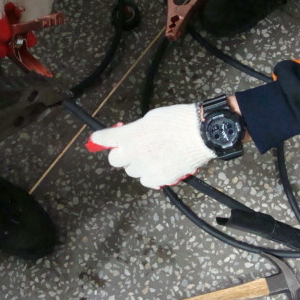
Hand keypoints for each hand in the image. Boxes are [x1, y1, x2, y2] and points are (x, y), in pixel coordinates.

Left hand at [86, 104, 215, 188]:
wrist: (202, 133)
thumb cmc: (179, 120)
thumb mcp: (151, 118)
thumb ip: (134, 129)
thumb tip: (127, 136)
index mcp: (131, 135)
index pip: (106, 138)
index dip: (100, 139)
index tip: (98, 140)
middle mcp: (135, 154)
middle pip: (116, 160)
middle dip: (122, 154)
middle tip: (133, 148)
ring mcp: (147, 168)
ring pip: (132, 171)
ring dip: (138, 164)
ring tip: (153, 155)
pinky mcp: (160, 178)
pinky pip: (146, 181)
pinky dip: (150, 175)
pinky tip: (161, 165)